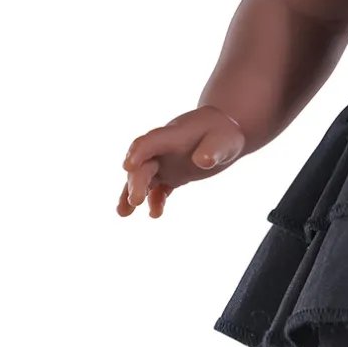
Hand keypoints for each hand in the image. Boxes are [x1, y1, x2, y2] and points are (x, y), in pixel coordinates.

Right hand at [117, 107, 246, 217]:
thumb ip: (212, 150)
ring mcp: (164, 163)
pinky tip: (155, 213)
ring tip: (123, 213)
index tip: (128, 166)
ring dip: (133, 194)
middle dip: (136, 182)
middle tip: (135, 201)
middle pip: (144, 165)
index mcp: (172, 135)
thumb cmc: (223, 133)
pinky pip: (159, 189)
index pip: (150, 142)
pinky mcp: (171, 175)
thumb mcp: (223, 141)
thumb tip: (203, 161)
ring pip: (144, 178)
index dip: (138, 153)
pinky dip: (155, 200)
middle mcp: (163, 149)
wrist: (224, 133)